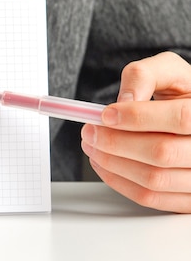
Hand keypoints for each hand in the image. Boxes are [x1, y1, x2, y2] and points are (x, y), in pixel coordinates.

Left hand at [81, 51, 190, 212]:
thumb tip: (124, 100)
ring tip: (91, 145)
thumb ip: (144, 76)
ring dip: (112, 163)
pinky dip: (119, 181)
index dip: (138, 117)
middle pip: (162, 153)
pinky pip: (151, 198)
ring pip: (154, 180)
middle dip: (115, 142)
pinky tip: (103, 163)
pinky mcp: (187, 198)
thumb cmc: (179, 93)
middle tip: (89, 131)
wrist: (186, 115)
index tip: (105, 114)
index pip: (180, 118)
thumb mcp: (167, 72)